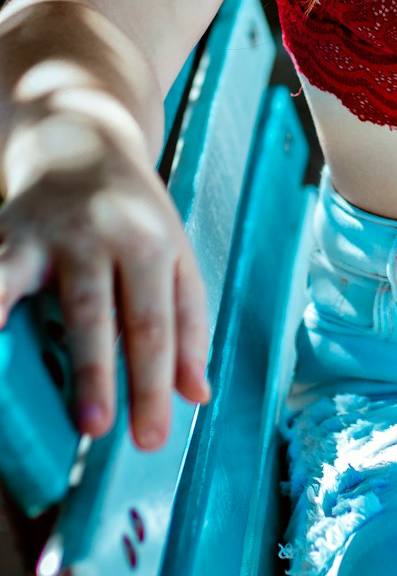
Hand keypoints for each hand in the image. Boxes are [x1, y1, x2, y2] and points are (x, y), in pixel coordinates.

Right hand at [0, 136, 210, 450]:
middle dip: (99, 373)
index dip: (155, 383)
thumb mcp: (174, 255)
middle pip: (102, 313)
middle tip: (99, 431)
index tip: (152, 437)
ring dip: (30, 338)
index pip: (157, 325)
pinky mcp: (10, 232)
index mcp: (152, 244)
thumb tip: (198, 395)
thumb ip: (188, 325)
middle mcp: (104, 234)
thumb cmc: (133, 214)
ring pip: (41, 290)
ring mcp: (54, 232)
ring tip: (28, 398)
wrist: (83, 137)